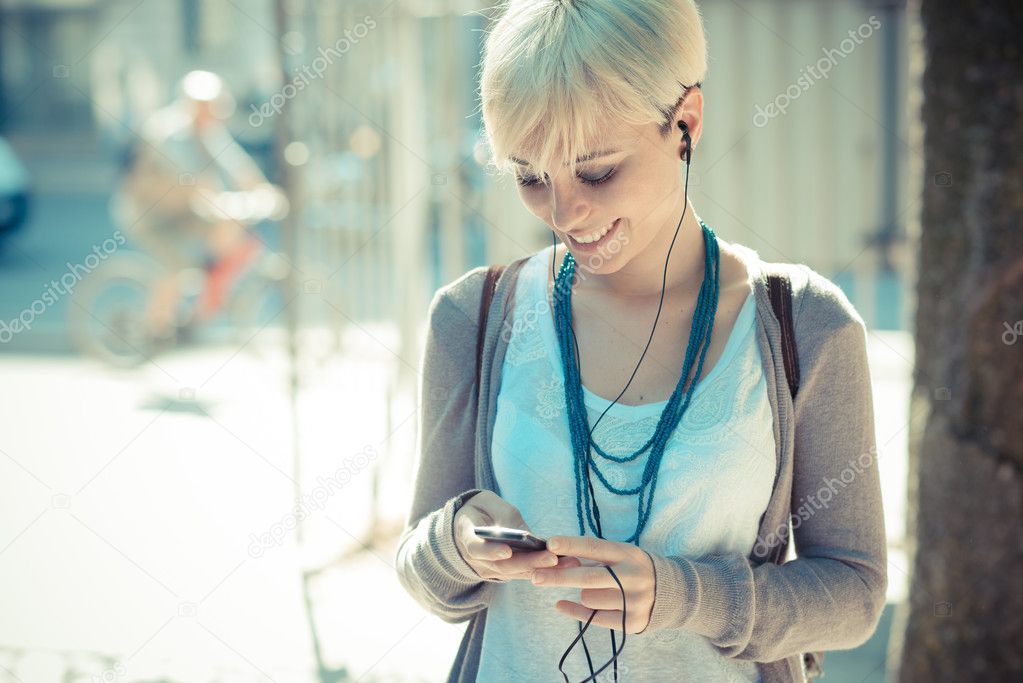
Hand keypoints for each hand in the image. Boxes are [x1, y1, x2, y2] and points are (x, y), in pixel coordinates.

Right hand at [453, 491, 580, 580]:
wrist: (469, 525)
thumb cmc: (480, 509)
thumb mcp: (488, 502)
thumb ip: (504, 515)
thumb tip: (526, 533)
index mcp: (466, 537)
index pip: (476, 548)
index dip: (491, 551)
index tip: (508, 551)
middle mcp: (476, 560)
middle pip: (502, 565)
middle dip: (529, 562)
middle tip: (552, 558)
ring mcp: (489, 570)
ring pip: (516, 573)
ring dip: (542, 569)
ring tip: (567, 563)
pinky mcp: (504, 573)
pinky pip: (523, 574)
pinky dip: (543, 570)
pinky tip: (564, 565)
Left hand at [530, 535, 656, 633]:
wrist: (671, 592)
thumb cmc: (633, 567)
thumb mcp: (621, 554)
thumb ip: (594, 556)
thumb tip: (557, 557)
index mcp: (627, 554)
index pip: (595, 547)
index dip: (572, 545)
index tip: (550, 543)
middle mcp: (632, 577)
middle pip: (587, 577)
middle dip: (558, 576)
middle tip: (534, 576)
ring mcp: (633, 601)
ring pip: (588, 598)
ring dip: (582, 593)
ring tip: (596, 589)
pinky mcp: (631, 622)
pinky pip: (593, 617)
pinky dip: (575, 610)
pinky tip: (562, 604)